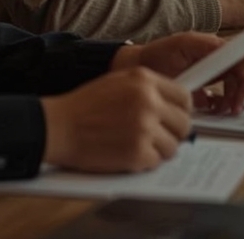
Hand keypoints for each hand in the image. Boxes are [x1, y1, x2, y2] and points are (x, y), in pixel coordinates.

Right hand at [40, 67, 191, 172]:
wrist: (59, 126)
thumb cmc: (84, 106)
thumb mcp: (118, 82)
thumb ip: (147, 89)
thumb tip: (172, 105)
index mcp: (144, 80)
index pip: (184, 97)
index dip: (181, 110)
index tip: (174, 118)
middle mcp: (148, 101)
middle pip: (184, 123)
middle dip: (173, 133)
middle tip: (158, 137)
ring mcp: (144, 128)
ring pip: (173, 146)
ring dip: (159, 150)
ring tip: (139, 146)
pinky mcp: (138, 152)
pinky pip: (156, 162)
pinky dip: (144, 163)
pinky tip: (128, 155)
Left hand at [112, 32, 243, 123]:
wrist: (138, 73)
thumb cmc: (157, 55)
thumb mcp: (181, 44)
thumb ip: (205, 45)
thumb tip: (228, 48)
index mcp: (218, 49)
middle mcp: (221, 63)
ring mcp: (217, 79)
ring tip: (234, 110)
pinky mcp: (209, 94)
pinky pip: (229, 102)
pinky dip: (229, 108)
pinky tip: (222, 111)